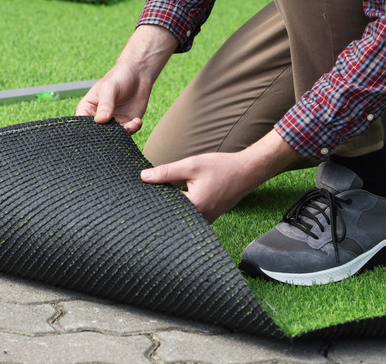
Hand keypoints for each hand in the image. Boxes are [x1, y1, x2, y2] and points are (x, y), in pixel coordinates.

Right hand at [76, 64, 150, 132]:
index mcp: (88, 109)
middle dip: (107, 135)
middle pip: (98, 133)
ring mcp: (113, 121)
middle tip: (117, 131)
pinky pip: (128, 131)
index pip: (82, 124)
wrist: (138, 74)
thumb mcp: (109, 88)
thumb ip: (105, 104)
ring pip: (114, 135)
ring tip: (131, 124)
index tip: (97, 131)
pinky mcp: (127, 122)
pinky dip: (133, 129)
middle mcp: (99, 118)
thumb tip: (100, 120)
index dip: (87, 131)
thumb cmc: (118, 77)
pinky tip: (137, 121)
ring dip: (123, 133)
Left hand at [140, 131, 300, 222]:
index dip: (150, 196)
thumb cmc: (221, 167)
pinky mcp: (208, 216)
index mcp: (194, 206)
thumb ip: (166, 172)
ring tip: (159, 193)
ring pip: (180, 214)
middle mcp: (199, 218)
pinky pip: (189, 214)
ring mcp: (205, 219)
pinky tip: (176, 194)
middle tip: (144, 195)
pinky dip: (181, 205)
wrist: (247, 171)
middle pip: (170, 212)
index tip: (138, 192)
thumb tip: (143, 177)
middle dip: (159, 202)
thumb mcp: (191, 165)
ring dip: (170, 204)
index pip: (163, 205)